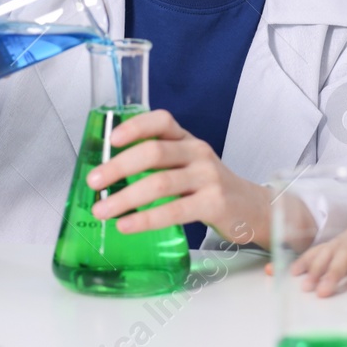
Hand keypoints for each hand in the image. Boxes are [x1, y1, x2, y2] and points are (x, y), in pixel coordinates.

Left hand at [87, 109, 266, 246]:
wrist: (253, 208)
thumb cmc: (209, 186)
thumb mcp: (188, 164)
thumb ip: (157, 162)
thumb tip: (107, 174)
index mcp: (187, 139)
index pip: (162, 121)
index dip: (136, 126)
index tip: (111, 139)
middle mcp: (198, 153)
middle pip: (154, 153)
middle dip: (118, 167)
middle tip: (93, 181)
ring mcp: (208, 178)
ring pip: (160, 183)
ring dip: (125, 198)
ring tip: (102, 210)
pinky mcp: (214, 204)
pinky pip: (174, 211)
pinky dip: (146, 219)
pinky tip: (127, 225)